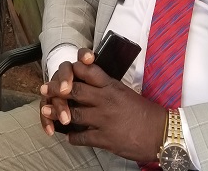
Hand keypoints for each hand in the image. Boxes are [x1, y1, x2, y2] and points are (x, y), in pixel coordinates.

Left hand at [42, 48, 166, 160]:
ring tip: (47, 111)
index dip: (73, 68)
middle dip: (57, 89)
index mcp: (112, 87)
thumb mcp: (128, 94)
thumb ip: (109, 89)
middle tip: (45, 88)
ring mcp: (103, 119)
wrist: (163, 134)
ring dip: (57, 113)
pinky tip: (69, 137)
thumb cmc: (148, 114)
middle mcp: (105, 100)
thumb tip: (93, 87)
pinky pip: (81, 137)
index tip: (65, 69)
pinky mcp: (104, 138)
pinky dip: (72, 137)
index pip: (88, 70)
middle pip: (74, 89)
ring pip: (72, 113)